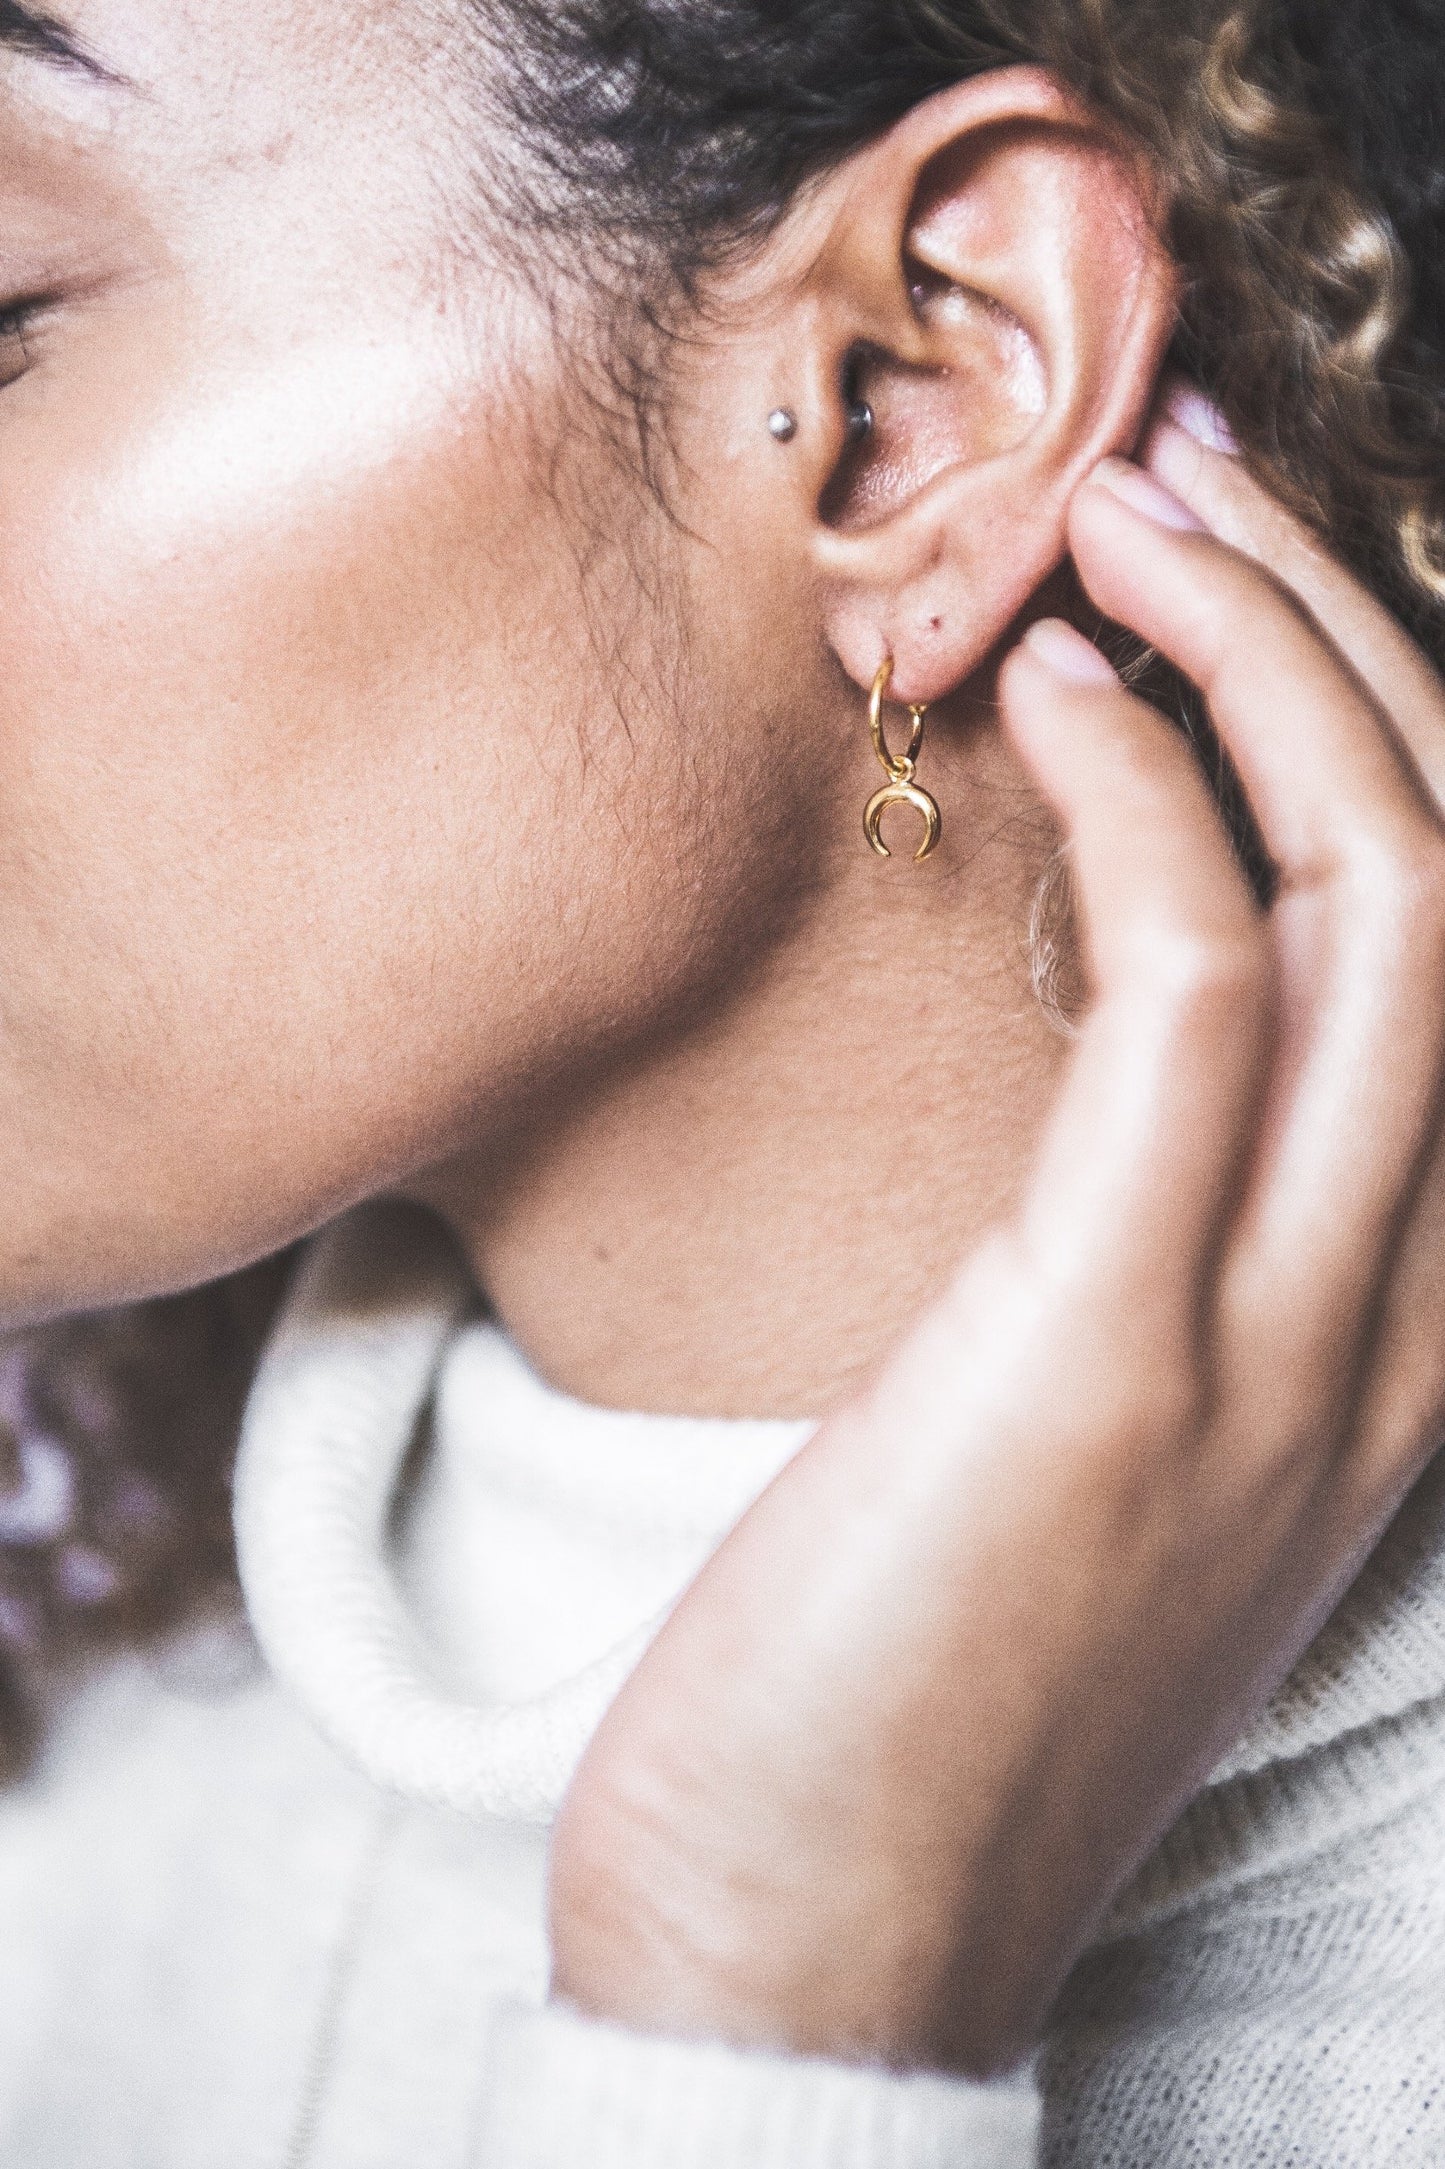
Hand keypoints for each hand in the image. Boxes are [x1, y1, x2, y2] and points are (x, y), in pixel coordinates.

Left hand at [547, 410, 1444, 2076]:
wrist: (820, 1946)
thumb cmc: (918, 1665)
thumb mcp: (1088, 1427)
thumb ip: (1157, 1233)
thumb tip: (1121, 993)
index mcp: (1414, 1336)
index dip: (1382, 714)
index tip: (1234, 564)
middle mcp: (1412, 1326)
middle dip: (1341, 627)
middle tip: (1180, 466)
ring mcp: (1290, 1349)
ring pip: (1389, 903)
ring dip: (1269, 656)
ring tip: (1119, 508)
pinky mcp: (1114, 1364)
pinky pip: (1205, 1008)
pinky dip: (1153, 809)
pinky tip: (1044, 692)